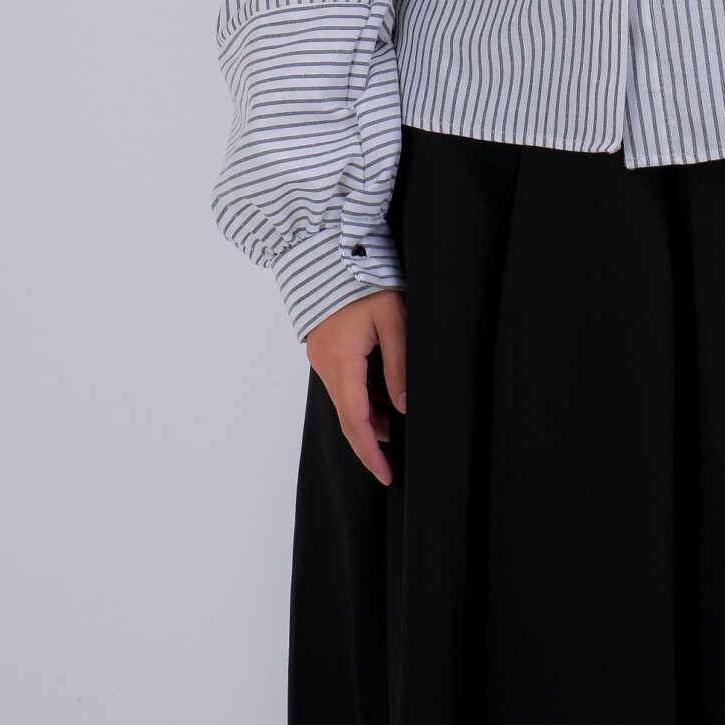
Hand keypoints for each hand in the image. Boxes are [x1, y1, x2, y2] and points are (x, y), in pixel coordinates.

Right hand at [305, 288, 406, 486]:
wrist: (329, 250)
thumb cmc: (364, 279)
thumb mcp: (393, 319)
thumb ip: (399, 364)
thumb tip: (403, 407)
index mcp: (342, 362)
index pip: (356, 422)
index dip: (371, 453)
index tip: (386, 475)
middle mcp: (325, 365)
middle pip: (348, 416)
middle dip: (372, 439)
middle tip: (398, 454)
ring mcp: (321, 357)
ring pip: (346, 401)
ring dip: (369, 416)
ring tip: (399, 420)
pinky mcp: (324, 349)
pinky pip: (343, 384)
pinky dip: (362, 397)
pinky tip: (384, 396)